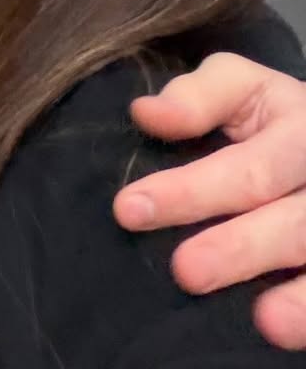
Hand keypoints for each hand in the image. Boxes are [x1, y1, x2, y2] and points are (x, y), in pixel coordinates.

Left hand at [113, 54, 305, 348]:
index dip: (190, 189)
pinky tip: (283, 329)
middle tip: (184, 270)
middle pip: (288, 218)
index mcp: (297, 127)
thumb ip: (196, 97)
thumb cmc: (274, 118)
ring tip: (265, 320)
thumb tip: (145, 114)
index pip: (246, 166)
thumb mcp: (242, 88)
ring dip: (297, 294)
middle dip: (238, 246)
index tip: (129, 209)